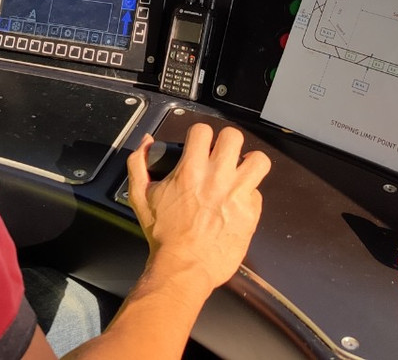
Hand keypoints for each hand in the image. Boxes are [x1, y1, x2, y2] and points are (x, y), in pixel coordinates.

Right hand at [126, 124, 269, 292]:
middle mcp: (217, 177)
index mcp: (190, 170)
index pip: (203, 130)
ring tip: (241, 171)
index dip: (200, 135)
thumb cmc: (164, 236)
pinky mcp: (250, 214)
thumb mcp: (140, 196)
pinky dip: (249, 195)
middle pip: (234, 137)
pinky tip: (237, 202)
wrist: (184, 267)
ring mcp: (237, 195)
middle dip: (227, 142)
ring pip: (259, 161)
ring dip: (250, 164)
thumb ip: (138, 164)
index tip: (200, 145)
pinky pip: (258, 193)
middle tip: (222, 155)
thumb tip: (145, 142)